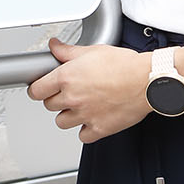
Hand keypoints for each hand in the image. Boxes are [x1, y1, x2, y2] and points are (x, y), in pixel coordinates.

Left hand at [27, 38, 151, 142]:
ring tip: (79, 105)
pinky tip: (91, 119)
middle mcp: (73, 98)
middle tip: (67, 92)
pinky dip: (85, 130)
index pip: (37, 90)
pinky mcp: (99, 129)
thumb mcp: (92, 51)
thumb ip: (68, 52)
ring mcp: (85, 115)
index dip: (37, 89)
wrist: (147, 81)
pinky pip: (82, 136)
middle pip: (49, 105)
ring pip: (62, 122)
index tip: (41, 88)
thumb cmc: (124, 65)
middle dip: (55, 99)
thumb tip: (54, 47)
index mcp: (67, 77)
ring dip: (68, 115)